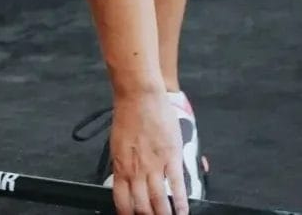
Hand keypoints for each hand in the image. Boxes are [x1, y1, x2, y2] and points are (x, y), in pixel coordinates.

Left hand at [107, 91, 188, 214]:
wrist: (140, 97)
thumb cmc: (128, 116)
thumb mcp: (118, 145)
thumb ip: (123, 165)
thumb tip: (126, 181)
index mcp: (121, 168)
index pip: (122, 203)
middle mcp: (136, 171)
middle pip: (142, 207)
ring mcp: (154, 166)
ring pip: (160, 201)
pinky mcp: (171, 158)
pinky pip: (178, 186)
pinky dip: (181, 203)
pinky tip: (183, 211)